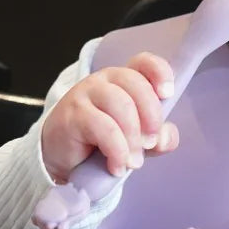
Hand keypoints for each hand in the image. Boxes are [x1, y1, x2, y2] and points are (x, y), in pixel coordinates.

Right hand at [40, 53, 179, 183]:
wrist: (62, 159)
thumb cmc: (100, 143)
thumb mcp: (137, 140)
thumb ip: (158, 138)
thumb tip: (166, 139)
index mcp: (122, 80)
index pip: (142, 62)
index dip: (159, 72)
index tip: (167, 94)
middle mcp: (104, 81)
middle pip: (137, 85)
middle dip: (151, 116)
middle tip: (151, 143)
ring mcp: (86, 94)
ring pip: (122, 106)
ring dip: (134, 139)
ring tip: (134, 162)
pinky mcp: (73, 115)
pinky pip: (104, 128)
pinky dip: (117, 151)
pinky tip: (117, 167)